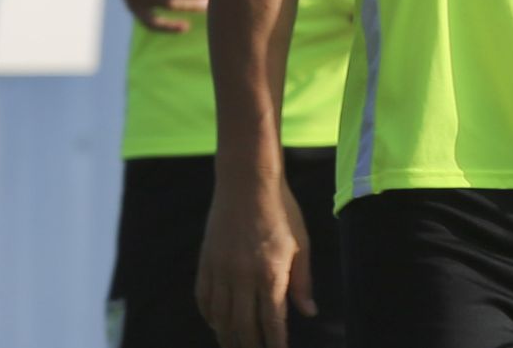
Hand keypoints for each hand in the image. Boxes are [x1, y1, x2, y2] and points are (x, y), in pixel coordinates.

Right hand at [196, 178, 315, 347]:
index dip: (275, 342)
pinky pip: (203, 298)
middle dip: (249, 346)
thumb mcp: (301, 243)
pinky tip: (216, 323)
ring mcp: (221, 269)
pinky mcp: (206, 261)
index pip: (272, 321)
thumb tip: (308, 312)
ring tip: (233, 346)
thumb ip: (302, 281)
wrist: (247, 181)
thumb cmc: (281, 210)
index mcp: (270, 272)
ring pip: (220, 317)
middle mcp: (242, 276)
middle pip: (243, 326)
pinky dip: (209, 315)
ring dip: (227, 336)